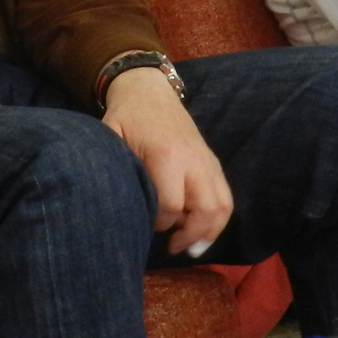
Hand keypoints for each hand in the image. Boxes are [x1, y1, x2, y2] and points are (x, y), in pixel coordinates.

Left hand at [100, 66, 232, 255]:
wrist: (148, 90)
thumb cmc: (125, 117)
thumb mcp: (110, 139)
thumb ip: (117, 171)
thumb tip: (119, 209)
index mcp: (165, 155)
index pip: (171, 205)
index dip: (159, 223)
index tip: (144, 223)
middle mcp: (193, 160)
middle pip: (206, 209)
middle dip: (190, 235)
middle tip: (172, 247)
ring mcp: (207, 160)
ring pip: (223, 205)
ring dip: (210, 232)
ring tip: (190, 247)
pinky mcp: (213, 162)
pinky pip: (226, 195)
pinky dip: (218, 218)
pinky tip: (202, 232)